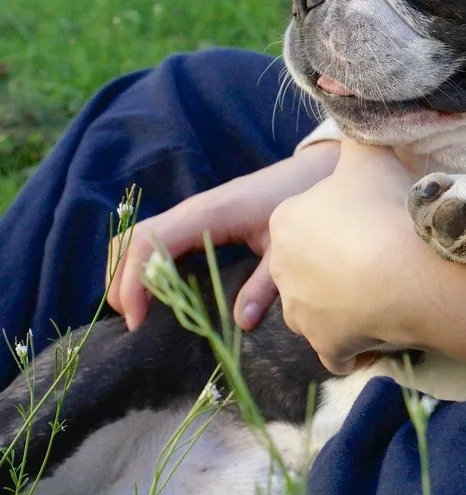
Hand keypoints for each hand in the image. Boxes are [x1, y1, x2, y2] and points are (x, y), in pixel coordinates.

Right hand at [107, 142, 339, 330]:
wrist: (314, 171)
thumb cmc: (300, 201)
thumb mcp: (285, 248)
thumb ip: (264, 285)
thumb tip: (240, 324)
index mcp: (207, 214)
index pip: (149, 244)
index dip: (133, 283)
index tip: (137, 322)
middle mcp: (192, 210)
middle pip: (133, 240)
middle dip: (122, 281)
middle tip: (133, 324)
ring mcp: (193, 212)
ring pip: (141, 237)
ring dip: (130, 272)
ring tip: (139, 312)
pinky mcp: (200, 217)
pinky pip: (159, 237)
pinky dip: (147, 263)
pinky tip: (160, 292)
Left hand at [269, 139, 465, 375]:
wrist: (408, 272)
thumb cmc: (384, 208)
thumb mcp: (368, 155)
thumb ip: (355, 133)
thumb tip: (348, 104)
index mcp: (285, 221)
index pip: (308, 220)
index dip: (343, 219)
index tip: (371, 220)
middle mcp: (283, 269)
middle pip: (312, 264)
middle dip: (339, 263)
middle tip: (380, 254)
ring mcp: (302, 313)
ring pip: (320, 306)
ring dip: (345, 303)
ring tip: (385, 290)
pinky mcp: (325, 346)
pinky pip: (338, 349)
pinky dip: (356, 344)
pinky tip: (380, 331)